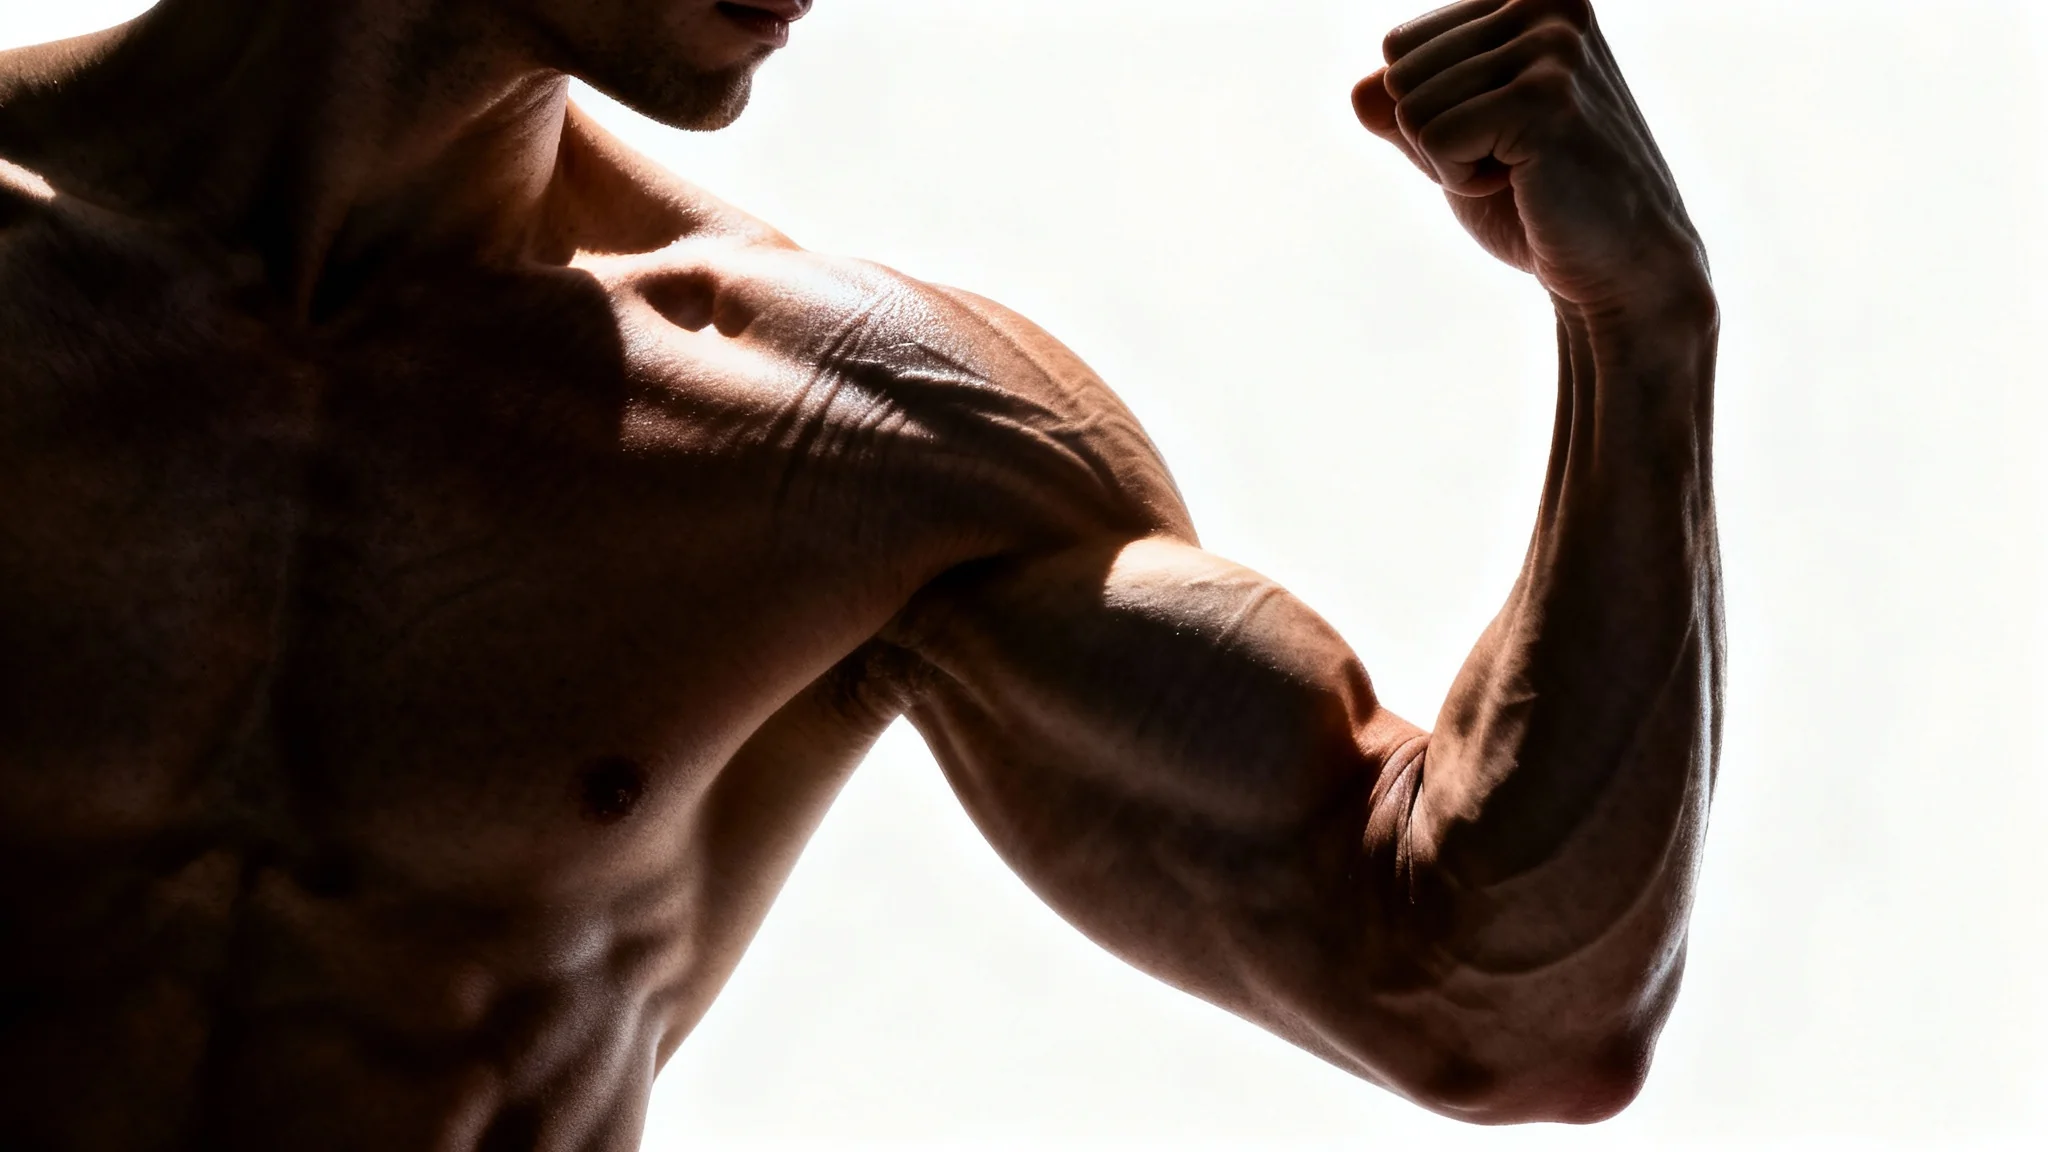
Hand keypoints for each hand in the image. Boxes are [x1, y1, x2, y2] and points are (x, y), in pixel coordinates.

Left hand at [1352, 0, 1707, 312]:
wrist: (1616, 263)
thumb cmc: (1536, 201)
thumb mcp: (1455, 141)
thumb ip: (1404, 107)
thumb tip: (1359, 91)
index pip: (1400, 45)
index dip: (1428, 111)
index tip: (1497, 134)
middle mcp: (1547, 1)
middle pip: (1399, 71)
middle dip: (1435, 135)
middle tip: (1508, 160)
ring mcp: (1552, 47)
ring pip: (1411, 106)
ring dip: (1450, 160)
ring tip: (1520, 171)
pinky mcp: (1546, 98)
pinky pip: (1434, 137)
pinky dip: (1461, 180)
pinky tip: (1522, 185)